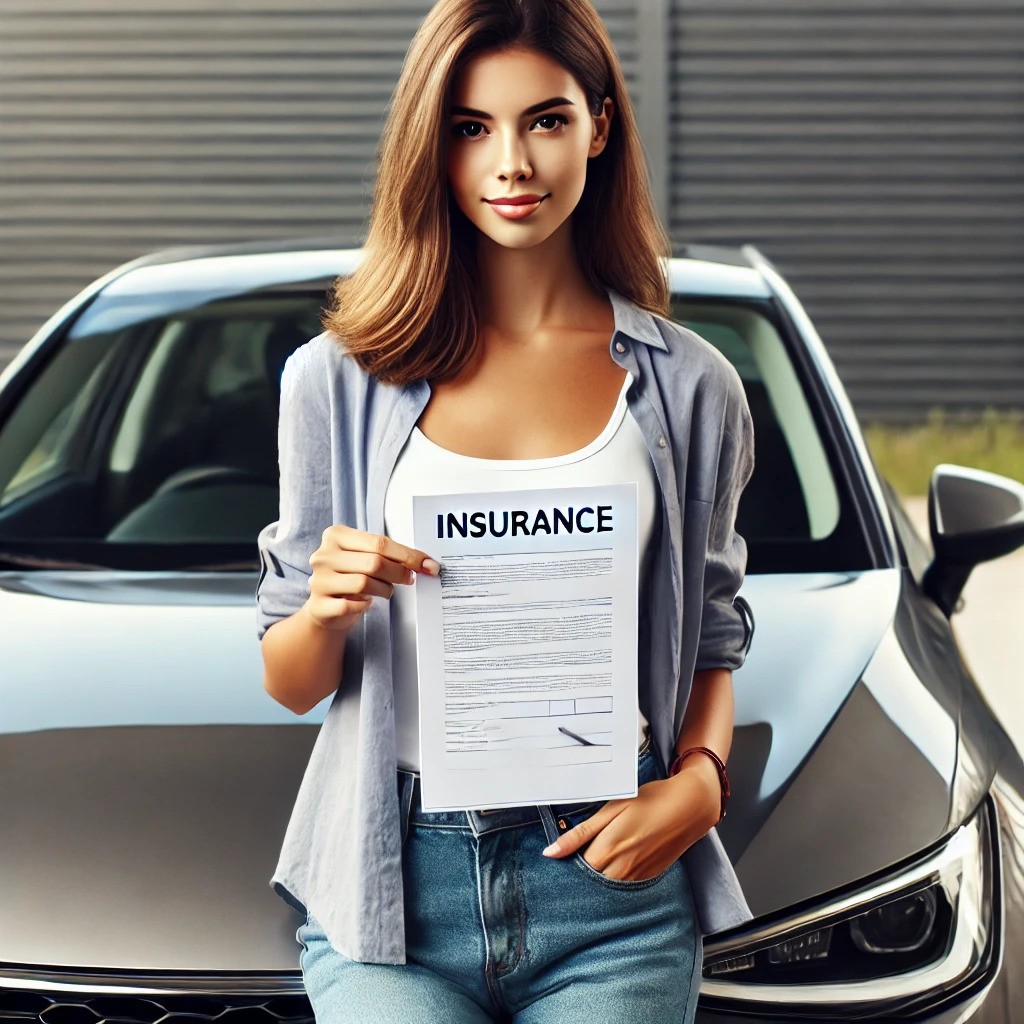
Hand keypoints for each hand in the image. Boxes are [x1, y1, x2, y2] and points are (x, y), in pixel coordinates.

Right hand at [304, 525, 439, 633]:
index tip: (428, 564)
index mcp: (336, 535)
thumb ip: (388, 554)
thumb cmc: (351, 576)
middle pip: (374, 562)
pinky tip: (366, 602)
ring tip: (385, 590)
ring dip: (384, 590)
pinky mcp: (319, 605)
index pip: (379, 542)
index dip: (407, 555)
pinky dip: (365, 605)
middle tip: (410, 579)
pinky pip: (351, 605)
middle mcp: (324, 555)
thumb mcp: (364, 557)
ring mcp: (319, 580)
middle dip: (399, 572)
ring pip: (364, 583)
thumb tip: (425, 563)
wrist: (325, 607)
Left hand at [542, 764, 720, 881]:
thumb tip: (551, 853)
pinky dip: (616, 876)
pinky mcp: (648, 878)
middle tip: (578, 854)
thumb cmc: (650, 801)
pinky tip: (619, 858)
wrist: (689, 807)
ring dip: (598, 874)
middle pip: (589, 881)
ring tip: (601, 853)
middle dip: (580, 871)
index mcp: (606, 851)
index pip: (573, 870)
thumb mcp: (611, 809)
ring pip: (606, 886)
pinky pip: (624, 884)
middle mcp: (620, 870)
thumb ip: (580, 833)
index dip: (565, 863)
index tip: (561, 856)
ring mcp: (636, 877)